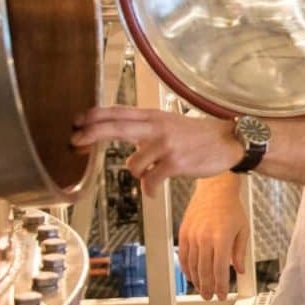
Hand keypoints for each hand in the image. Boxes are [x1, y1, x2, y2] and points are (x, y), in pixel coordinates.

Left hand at [73, 106, 242, 192]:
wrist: (229, 141)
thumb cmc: (198, 135)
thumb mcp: (170, 123)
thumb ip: (145, 127)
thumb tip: (118, 133)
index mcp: (154, 116)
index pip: (119, 112)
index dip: (95, 116)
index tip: (77, 121)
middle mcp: (157, 128)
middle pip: (117, 127)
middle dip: (92, 134)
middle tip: (74, 141)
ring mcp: (166, 145)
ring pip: (133, 164)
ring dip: (137, 173)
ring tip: (150, 174)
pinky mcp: (175, 163)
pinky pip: (150, 181)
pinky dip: (149, 189)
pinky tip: (154, 192)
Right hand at [178, 174, 249, 298]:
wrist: (215, 189)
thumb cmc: (231, 208)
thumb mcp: (243, 230)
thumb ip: (240, 252)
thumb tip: (239, 271)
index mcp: (222, 238)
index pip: (219, 269)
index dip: (220, 286)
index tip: (222, 295)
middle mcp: (205, 238)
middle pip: (204, 271)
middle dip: (207, 287)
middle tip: (210, 297)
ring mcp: (192, 236)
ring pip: (193, 265)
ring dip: (197, 281)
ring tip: (202, 290)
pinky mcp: (184, 233)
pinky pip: (183, 256)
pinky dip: (186, 268)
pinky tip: (191, 276)